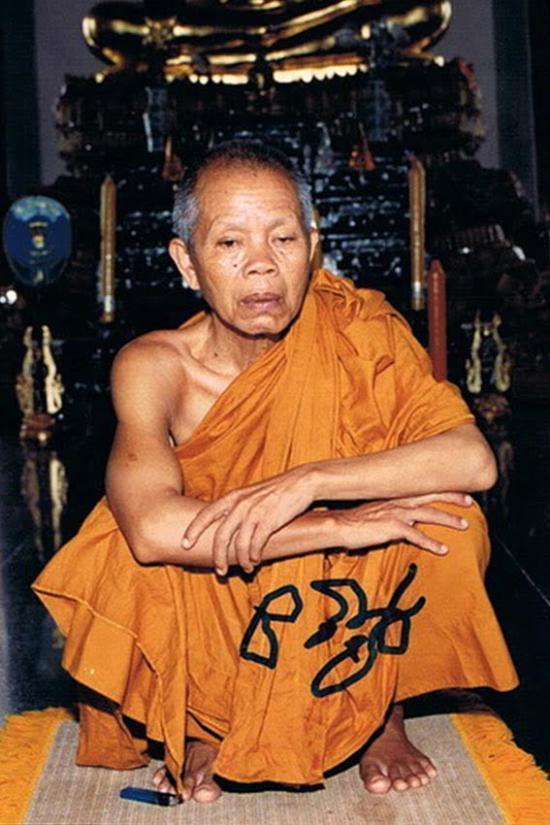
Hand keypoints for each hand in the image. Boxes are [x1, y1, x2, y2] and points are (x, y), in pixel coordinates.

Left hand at [181, 465, 314, 574]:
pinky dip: (255, 556)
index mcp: (233, 497)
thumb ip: (237, 507)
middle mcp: (240, 504)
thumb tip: (225, 528)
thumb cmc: (276, 491)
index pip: (206, 514)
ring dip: (240, 561)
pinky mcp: (270, 521)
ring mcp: (255, 512)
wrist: (302, 482)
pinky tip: (256, 560)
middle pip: (221, 536)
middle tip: (220, 571)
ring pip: (239, 544)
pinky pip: (256, 545)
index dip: (193, 530)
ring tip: (246, 568)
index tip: (184, 544)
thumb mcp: (251, 494)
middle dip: (218, 557)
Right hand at [333, 492, 473, 554]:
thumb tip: (404, 522)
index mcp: (395, 496)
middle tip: (470, 501)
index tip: (457, 491)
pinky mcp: (392, 527)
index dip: (442, 490)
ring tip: (464, 525)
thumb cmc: (355, 521)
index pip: (423, 489)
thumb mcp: (376, 512)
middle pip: (431, 496)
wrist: (338, 525)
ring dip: (448, 519)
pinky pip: (416, 535)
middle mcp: (398, 501)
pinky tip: (443, 549)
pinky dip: (431, 542)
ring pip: (429, 513)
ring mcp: (396, 513)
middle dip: (452, 498)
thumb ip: (392, 514)